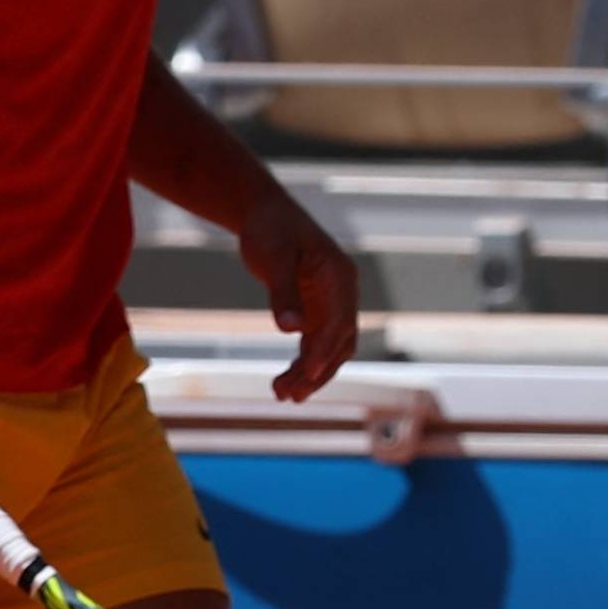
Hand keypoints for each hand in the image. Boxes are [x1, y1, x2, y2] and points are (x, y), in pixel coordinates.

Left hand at [235, 187, 358, 402]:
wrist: (264, 213)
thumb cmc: (270, 228)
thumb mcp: (273, 257)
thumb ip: (283, 292)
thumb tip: (292, 329)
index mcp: (340, 276)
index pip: (338, 323)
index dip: (324, 350)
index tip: (307, 374)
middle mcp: (343, 293)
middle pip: (339, 342)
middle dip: (318, 371)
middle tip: (290, 395)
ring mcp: (331, 304)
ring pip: (328, 348)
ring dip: (309, 373)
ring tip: (282, 395)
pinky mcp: (316, 311)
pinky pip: (314, 344)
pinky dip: (302, 364)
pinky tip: (284, 382)